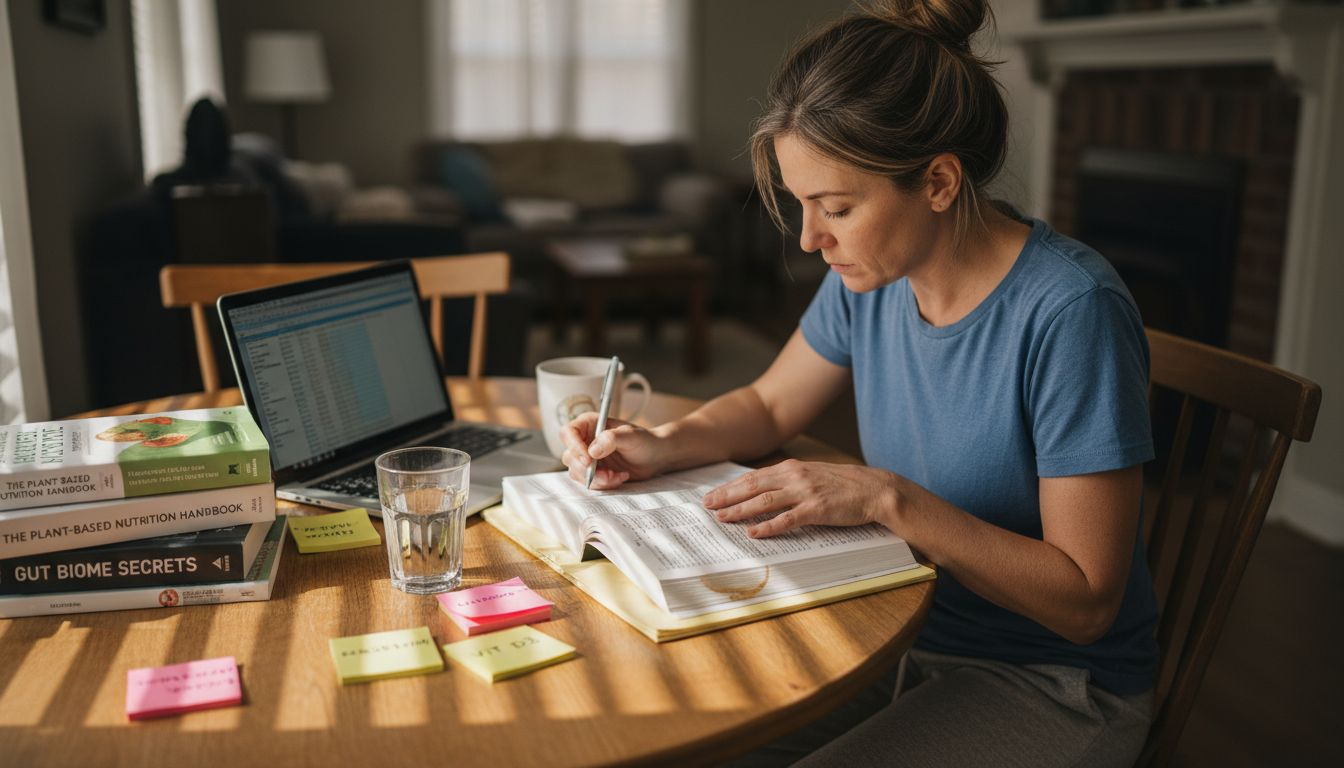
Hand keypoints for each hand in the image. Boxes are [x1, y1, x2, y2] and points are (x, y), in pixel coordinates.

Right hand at [559, 411, 663, 489]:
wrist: (655, 457)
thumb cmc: (645, 441)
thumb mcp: (631, 436)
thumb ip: (611, 439)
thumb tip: (592, 450)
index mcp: (590, 423)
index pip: (568, 432)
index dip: (574, 446)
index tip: (588, 459)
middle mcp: (585, 439)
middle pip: (569, 456)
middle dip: (587, 469)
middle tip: (607, 473)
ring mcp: (587, 457)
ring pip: (576, 472)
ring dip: (596, 479)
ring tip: (616, 476)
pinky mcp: (593, 471)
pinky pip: (588, 481)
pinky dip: (603, 484)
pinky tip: (619, 477)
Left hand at [702, 459, 899, 537]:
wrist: (874, 489)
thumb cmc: (843, 485)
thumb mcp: (811, 476)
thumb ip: (788, 481)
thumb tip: (764, 491)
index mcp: (791, 468)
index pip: (753, 477)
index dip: (730, 487)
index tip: (712, 495)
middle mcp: (794, 477)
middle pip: (752, 486)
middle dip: (727, 496)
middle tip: (707, 506)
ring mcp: (805, 492)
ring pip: (764, 501)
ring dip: (741, 510)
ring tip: (722, 518)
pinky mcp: (817, 510)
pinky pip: (787, 519)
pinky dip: (768, 526)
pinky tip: (754, 532)